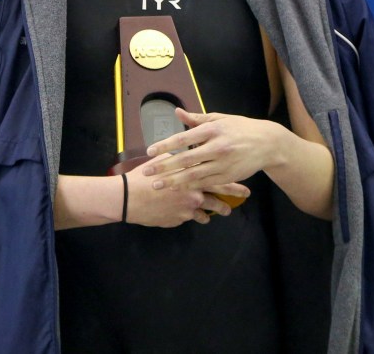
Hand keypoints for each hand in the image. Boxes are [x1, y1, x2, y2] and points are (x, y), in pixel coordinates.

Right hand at [124, 155, 250, 226]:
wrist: (129, 198)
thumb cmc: (144, 177)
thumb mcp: (163, 161)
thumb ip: (179, 159)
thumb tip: (189, 154)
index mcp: (191, 177)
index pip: (217, 178)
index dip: (232, 182)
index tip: (244, 184)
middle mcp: (193, 194)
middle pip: (218, 197)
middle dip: (231, 198)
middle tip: (242, 198)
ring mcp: (187, 209)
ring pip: (207, 212)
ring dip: (215, 211)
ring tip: (223, 211)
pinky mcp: (179, 220)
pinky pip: (192, 218)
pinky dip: (195, 216)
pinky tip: (198, 216)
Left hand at [141, 108, 284, 191]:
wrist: (267, 143)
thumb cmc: (240, 128)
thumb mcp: (220, 119)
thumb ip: (197, 118)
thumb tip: (177, 112)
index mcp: (213, 130)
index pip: (184, 138)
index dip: (165, 145)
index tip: (150, 151)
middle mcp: (217, 147)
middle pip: (186, 159)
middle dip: (164, 167)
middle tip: (147, 172)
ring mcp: (223, 164)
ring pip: (194, 175)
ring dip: (173, 181)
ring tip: (157, 185)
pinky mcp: (228, 176)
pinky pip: (205, 183)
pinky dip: (190, 187)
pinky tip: (176, 188)